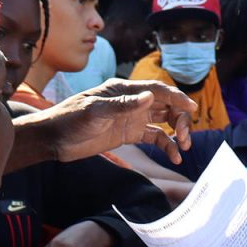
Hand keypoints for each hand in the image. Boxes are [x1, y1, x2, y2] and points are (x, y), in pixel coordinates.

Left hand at [44, 80, 195, 162]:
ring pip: (164, 121)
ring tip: (183, 148)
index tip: (192, 108)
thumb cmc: (70, 118)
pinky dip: (166, 146)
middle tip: (184, 136)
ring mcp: (132, 118)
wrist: (54, 138)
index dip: (176, 97)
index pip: (157, 90)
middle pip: (166, 105)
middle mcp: (132, 101)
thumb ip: (122, 105)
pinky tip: (174, 157)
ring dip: (177, 132)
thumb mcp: (95, 111)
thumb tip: (149, 97)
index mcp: (124, 90)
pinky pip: (155, 137)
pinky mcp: (130, 134)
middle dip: (180, 118)